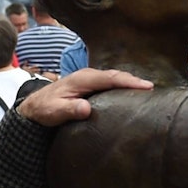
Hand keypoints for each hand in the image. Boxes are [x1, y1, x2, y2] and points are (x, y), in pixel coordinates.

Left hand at [15, 69, 152, 126]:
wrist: (34, 107)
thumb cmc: (44, 109)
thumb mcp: (54, 112)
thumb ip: (69, 110)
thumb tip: (86, 109)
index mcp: (82, 79)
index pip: (110, 78)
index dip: (129, 82)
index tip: (146, 87)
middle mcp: (88, 76)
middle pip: (116, 75)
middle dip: (134, 80)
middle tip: (153, 89)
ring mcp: (89, 80)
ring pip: (114, 78)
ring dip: (130, 82)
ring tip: (147, 91)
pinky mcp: (90, 86)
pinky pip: (110, 83)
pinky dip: (122, 86)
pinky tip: (130, 94)